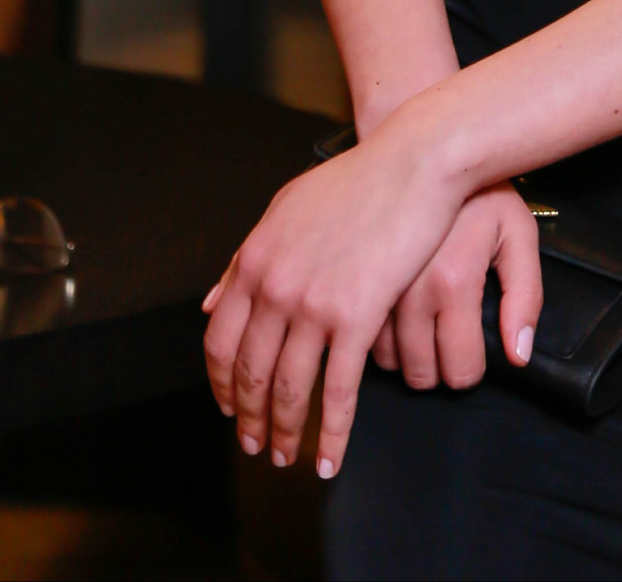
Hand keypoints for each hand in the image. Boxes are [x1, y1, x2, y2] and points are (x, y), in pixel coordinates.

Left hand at [202, 104, 505, 479]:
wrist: (412, 164)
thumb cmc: (356, 181)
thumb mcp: (286, 209)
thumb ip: (245, 258)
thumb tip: (209, 303)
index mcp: (255, 261)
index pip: (220, 341)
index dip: (220, 384)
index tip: (227, 408)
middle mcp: (276, 286)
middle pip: (249, 373)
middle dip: (249, 419)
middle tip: (256, 446)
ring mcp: (314, 303)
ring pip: (288, 390)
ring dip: (284, 434)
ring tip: (287, 457)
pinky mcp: (357, 317)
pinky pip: (337, 391)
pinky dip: (330, 434)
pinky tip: (328, 457)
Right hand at [367, 185, 541, 393]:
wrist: (424, 146)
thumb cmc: (479, 192)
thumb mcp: (518, 233)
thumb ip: (526, 297)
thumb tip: (518, 357)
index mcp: (453, 281)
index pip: (461, 368)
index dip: (470, 369)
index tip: (471, 355)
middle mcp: (411, 290)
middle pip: (421, 373)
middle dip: (437, 368)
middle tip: (445, 343)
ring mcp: (375, 285)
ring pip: (386, 362)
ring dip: (405, 357)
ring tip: (421, 329)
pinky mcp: (350, 280)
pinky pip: (358, 336)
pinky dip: (375, 338)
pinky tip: (394, 316)